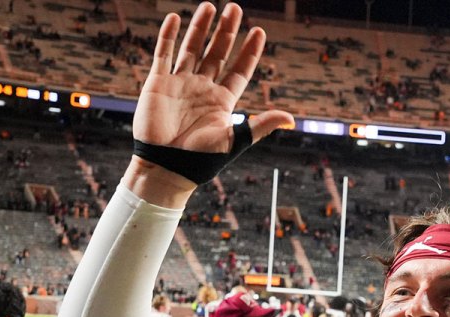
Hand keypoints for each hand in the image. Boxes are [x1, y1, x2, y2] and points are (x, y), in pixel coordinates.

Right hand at [127, 2, 293, 200]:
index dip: (249, 51)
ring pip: (192, 48)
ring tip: (210, 5)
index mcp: (222, 101)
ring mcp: (180, 83)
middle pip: (217, 53)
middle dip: (226, 31)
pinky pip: (163, 54)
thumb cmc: (201, 159)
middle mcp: (202, 88)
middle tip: (235, 8)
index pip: (239, 70)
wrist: (167, 167)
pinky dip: (167, 36)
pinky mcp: (158, 83)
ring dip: (200, 27)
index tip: (259, 31)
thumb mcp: (235, 140)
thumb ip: (261, 125)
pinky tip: (175, 18)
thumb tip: (291, 119)